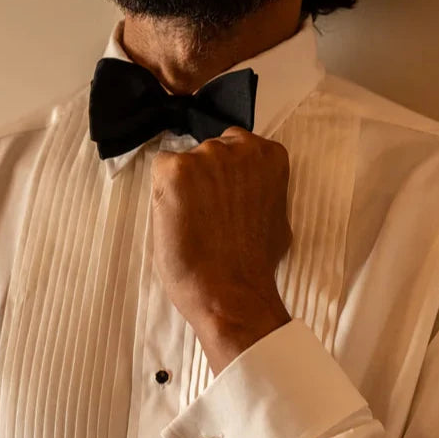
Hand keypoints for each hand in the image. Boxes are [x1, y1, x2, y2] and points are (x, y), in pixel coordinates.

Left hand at [151, 126, 292, 373]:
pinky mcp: (175, 170)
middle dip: (206, 177)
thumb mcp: (277, 216)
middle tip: (208, 214)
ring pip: (184, 161)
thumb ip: (263, 190)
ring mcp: (205, 156)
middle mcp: (238, 146)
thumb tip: (251, 188)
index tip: (225, 199)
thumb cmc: (255, 263)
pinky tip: (176, 218)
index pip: (238, 147)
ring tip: (193, 221)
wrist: (230, 291)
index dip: (227, 176)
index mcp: (269, 155)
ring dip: (184, 185)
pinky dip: (162, 193)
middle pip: (210, 150)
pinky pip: (160, 170)